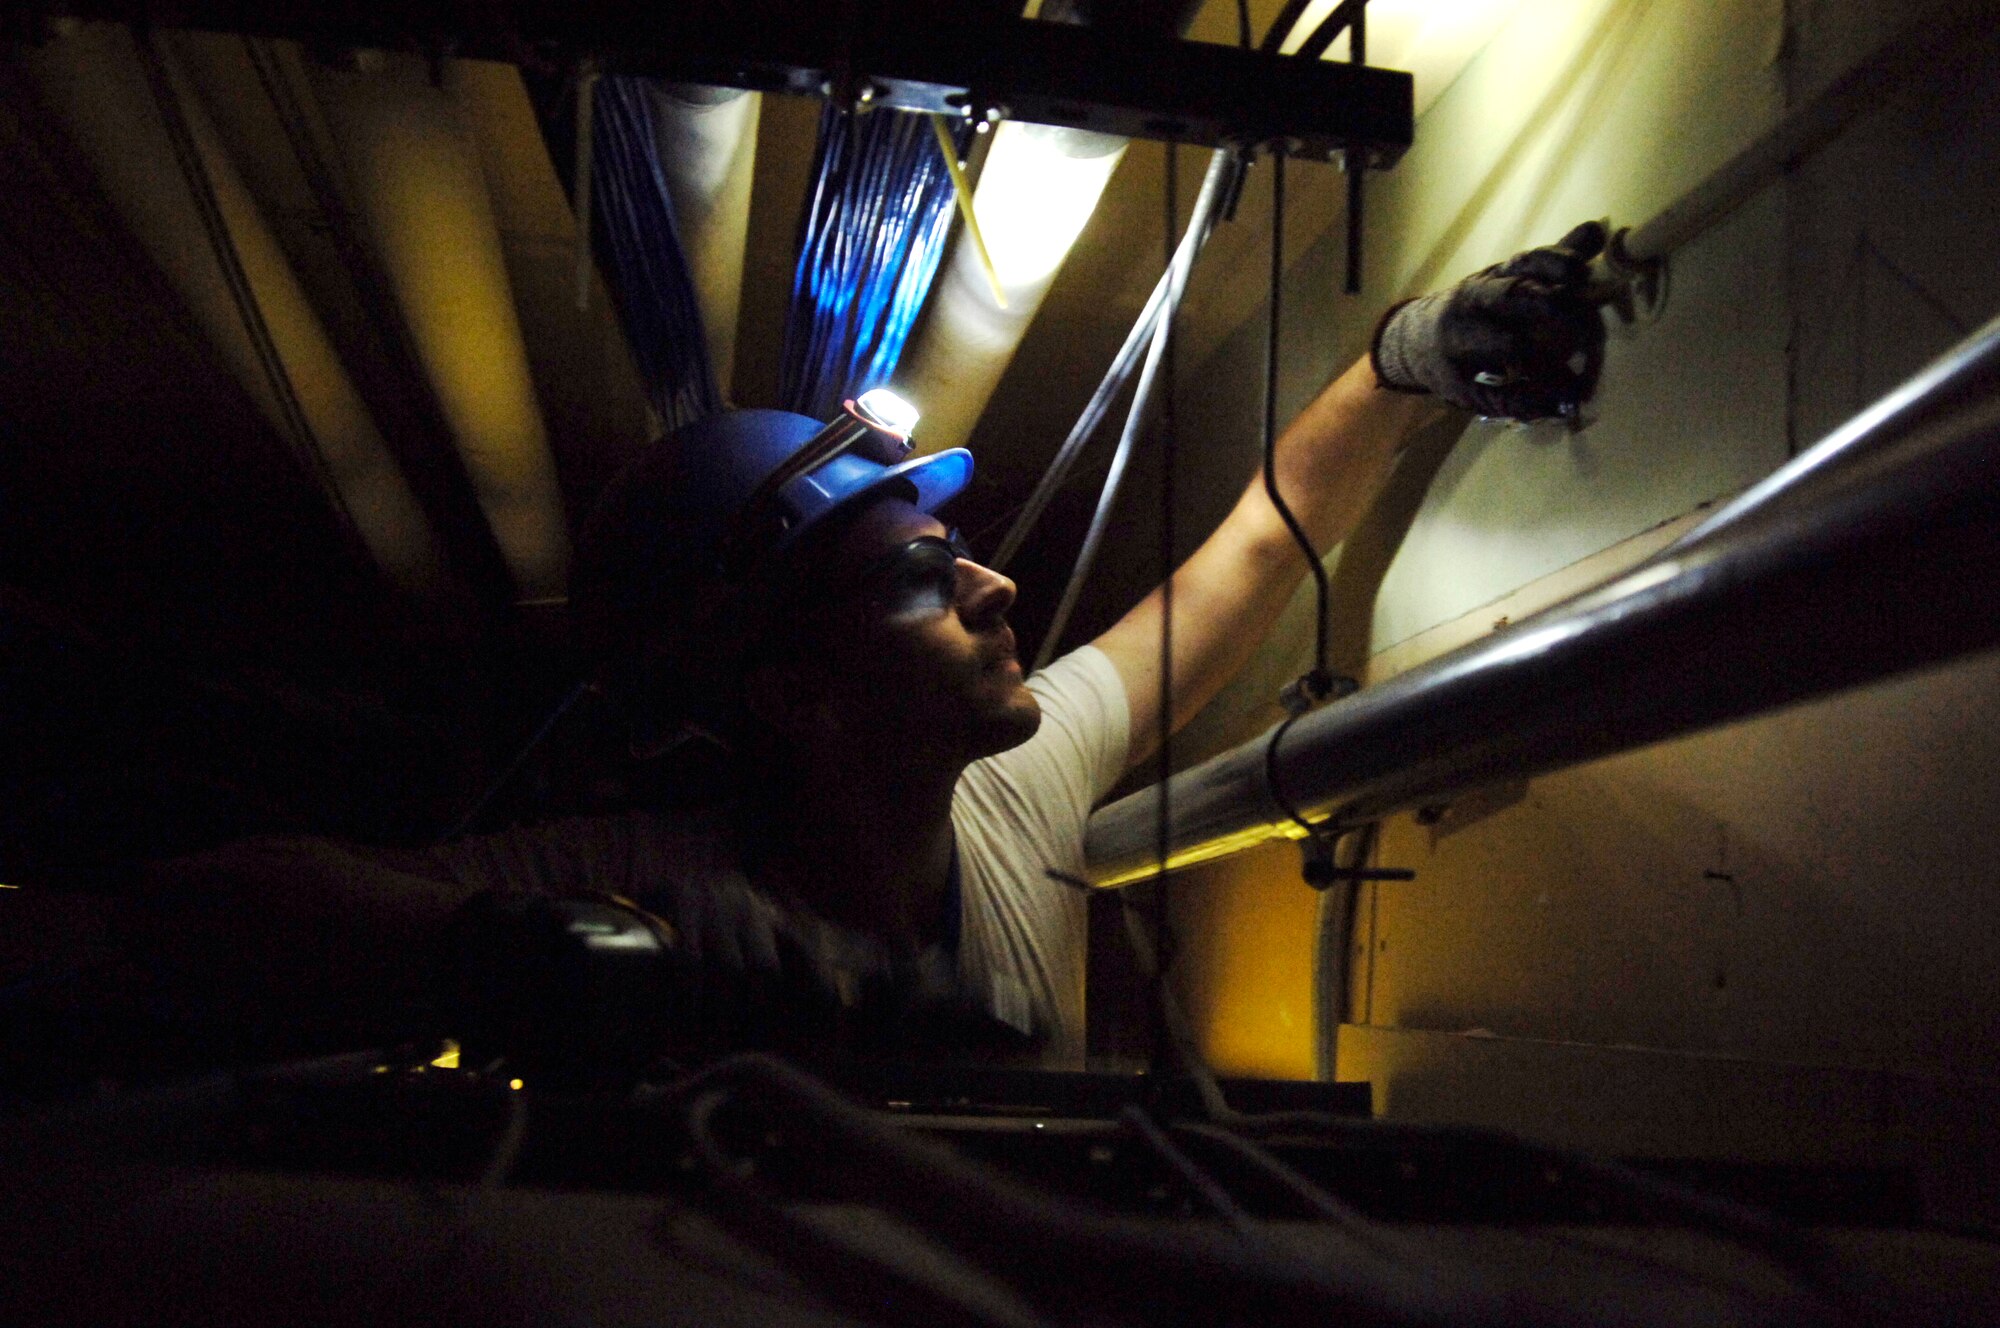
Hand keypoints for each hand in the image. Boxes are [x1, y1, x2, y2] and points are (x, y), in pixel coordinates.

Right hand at [1371, 221, 1609, 420]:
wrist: (1416, 342)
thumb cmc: (1479, 309)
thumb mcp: (1508, 281)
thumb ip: (1552, 262)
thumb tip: (1596, 230)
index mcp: (1494, 278)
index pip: (1525, 262)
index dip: (1553, 264)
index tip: (1580, 272)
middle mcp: (1475, 304)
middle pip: (1512, 297)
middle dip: (1550, 308)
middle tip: (1584, 329)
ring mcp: (1462, 342)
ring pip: (1505, 346)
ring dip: (1544, 364)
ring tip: (1576, 385)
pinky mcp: (1457, 381)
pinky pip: (1496, 394)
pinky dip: (1531, 403)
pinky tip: (1558, 407)